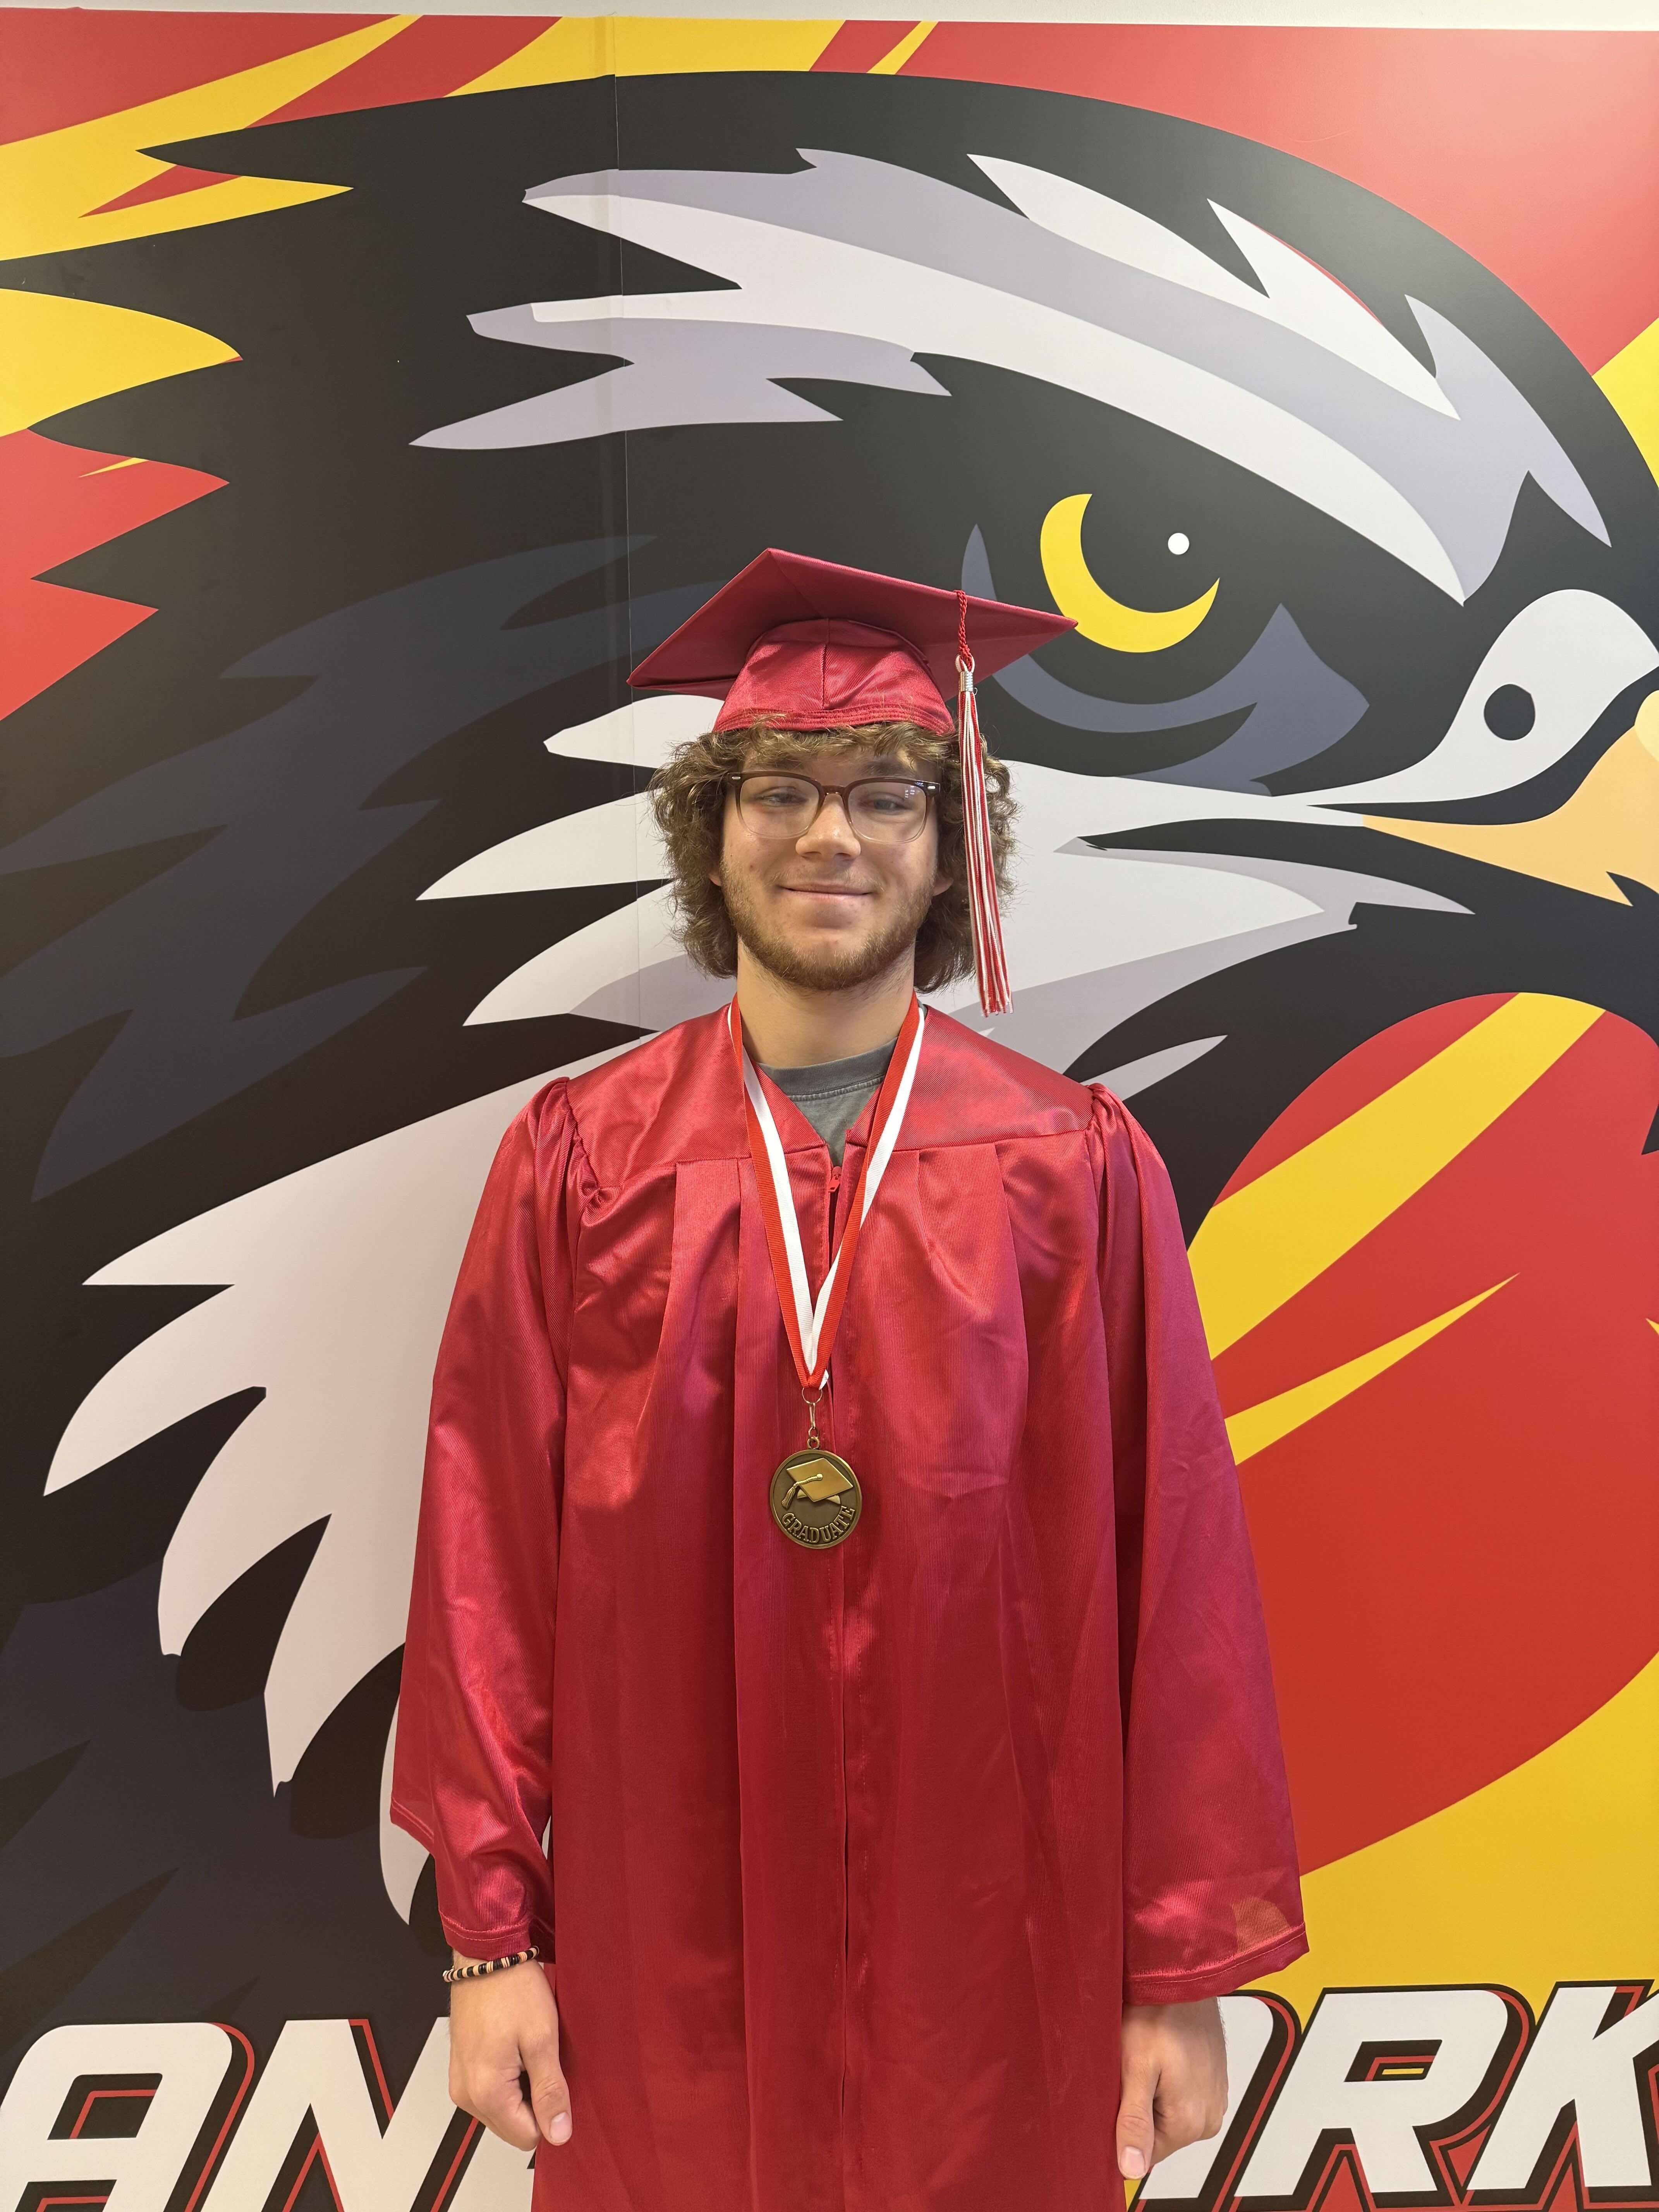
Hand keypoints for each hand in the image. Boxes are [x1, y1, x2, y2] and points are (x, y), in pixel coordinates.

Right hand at [448, 1955, 571, 2152]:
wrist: (486, 1955)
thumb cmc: (513, 1989)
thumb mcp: (542, 2039)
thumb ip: (550, 2091)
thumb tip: (559, 2134)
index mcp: (485, 2093)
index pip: (527, 2137)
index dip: (549, 2113)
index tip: (556, 2080)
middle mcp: (465, 2094)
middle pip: (512, 2126)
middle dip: (534, 2101)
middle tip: (543, 2059)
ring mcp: (460, 2081)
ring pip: (502, 2110)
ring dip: (521, 2089)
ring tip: (529, 2050)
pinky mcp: (461, 2068)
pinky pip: (490, 2091)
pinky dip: (508, 2078)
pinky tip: (516, 2047)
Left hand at [1116, 1998, 1226, 2179]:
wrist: (1180, 1976)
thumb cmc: (1156, 2013)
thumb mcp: (1134, 2069)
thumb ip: (1134, 2121)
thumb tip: (1131, 2169)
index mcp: (1191, 2123)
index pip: (1146, 2155)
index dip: (1122, 2131)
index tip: (1114, 2100)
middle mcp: (1209, 2118)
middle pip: (1157, 2134)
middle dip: (1136, 2110)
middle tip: (1128, 2073)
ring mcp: (1214, 2099)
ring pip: (1167, 2114)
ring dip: (1150, 2094)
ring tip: (1143, 2060)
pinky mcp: (1212, 2081)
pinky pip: (1180, 2096)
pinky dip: (1165, 2081)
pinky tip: (1157, 2054)